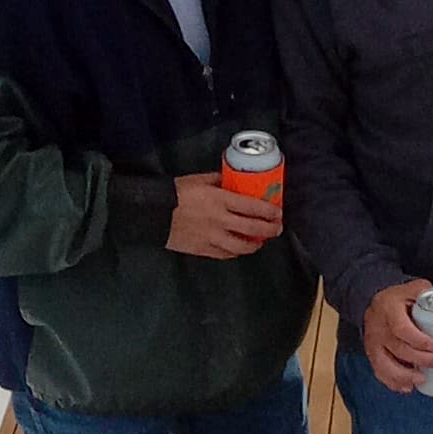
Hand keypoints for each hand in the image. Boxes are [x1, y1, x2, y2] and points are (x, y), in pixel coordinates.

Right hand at [167, 175, 281, 258]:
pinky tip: (240, 249)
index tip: (279, 212)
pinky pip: (224, 254)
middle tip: (277, 228)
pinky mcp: (202, 250)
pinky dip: (235, 252)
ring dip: (255, 245)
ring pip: (241, 246)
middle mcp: (220, 220)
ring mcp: (212, 237)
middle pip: (253, 228)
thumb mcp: (201, 179)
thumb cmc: (178, 192)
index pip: (253, 207)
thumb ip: (220, 180)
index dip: (270, 211)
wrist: (153, 212)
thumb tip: (236, 179)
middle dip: (270, 230)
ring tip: (261, 242)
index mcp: (221, 200)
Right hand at [362, 278, 432, 392]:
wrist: (375, 302)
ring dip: (405, 376)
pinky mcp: (372, 355)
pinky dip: (393, 383)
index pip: (401, 328)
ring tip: (423, 380)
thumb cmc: (399, 297)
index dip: (419, 340)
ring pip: (385, 365)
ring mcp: (373, 343)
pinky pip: (380, 372)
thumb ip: (428, 293)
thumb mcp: (413, 287)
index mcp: (388, 308)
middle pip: (398, 349)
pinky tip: (407, 388)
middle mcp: (377, 328)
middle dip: (421, 359)